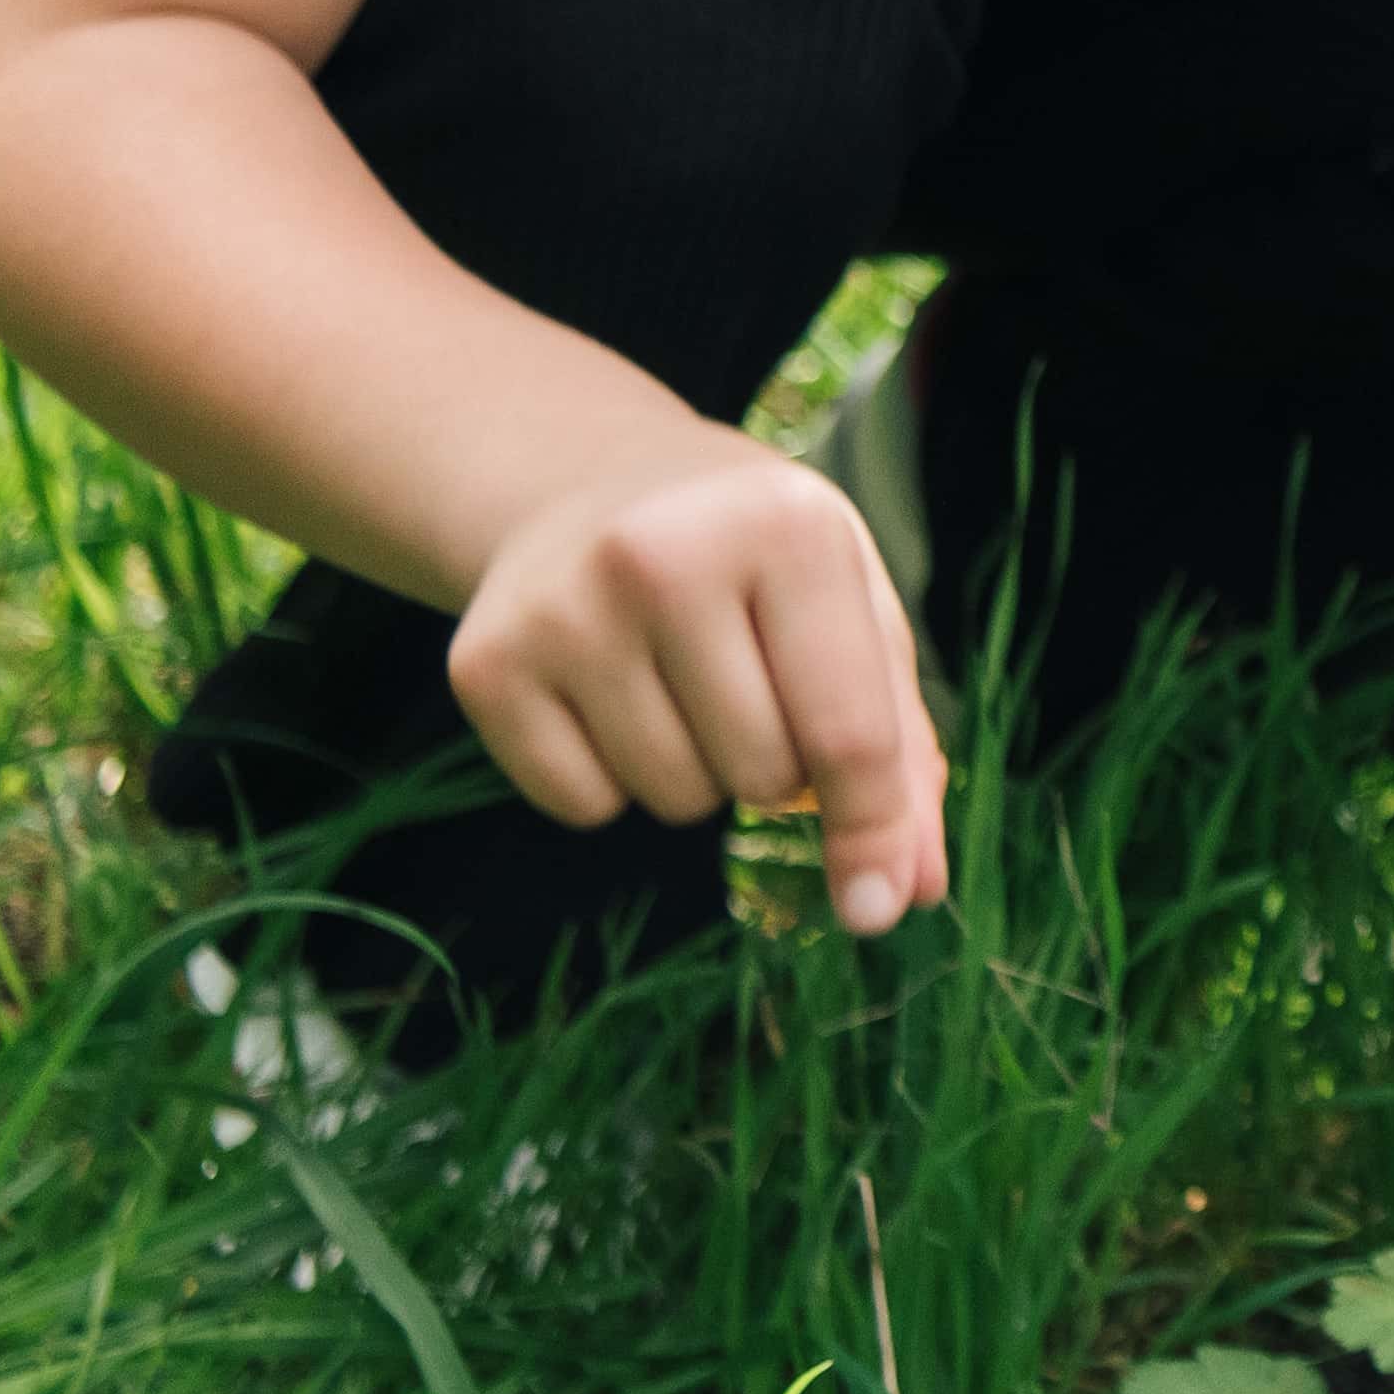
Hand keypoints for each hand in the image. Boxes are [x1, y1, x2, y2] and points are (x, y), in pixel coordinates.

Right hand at [441, 420, 954, 937]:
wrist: (593, 484)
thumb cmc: (756, 561)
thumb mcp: (852, 610)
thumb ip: (898, 749)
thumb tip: (908, 890)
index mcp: (786, 526)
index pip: (847, 729)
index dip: (871, 830)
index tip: (879, 909)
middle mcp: (665, 553)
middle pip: (759, 774)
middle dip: (775, 767)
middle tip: (752, 686)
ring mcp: (564, 607)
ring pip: (671, 798)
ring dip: (695, 775)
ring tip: (680, 680)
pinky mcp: (485, 662)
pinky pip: (580, 805)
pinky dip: (609, 782)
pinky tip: (610, 695)